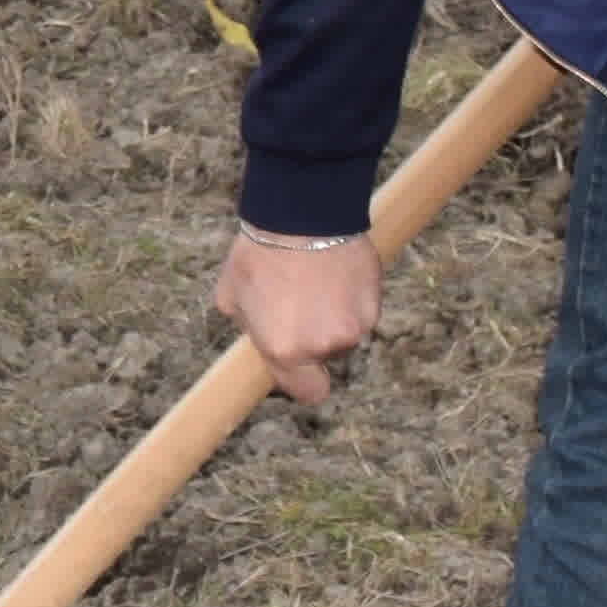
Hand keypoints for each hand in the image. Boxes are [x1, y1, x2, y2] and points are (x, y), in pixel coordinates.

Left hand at [216, 229, 382, 406]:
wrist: (302, 214)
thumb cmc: (260, 254)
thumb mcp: (232, 297)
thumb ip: (251, 328)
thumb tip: (262, 336)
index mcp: (285, 350)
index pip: (309, 392)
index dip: (305, 382)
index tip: (301, 369)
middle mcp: (324, 345)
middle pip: (327, 357)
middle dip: (315, 338)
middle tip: (298, 303)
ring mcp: (354, 325)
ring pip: (346, 332)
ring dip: (334, 316)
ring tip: (315, 282)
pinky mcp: (374, 303)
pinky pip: (362, 311)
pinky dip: (351, 298)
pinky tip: (334, 273)